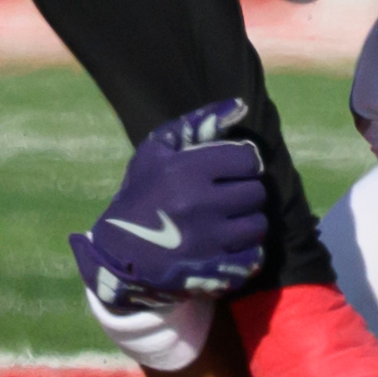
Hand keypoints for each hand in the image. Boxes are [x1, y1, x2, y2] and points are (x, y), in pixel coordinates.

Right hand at [70, 102, 271, 306]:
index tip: (229, 169)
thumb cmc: (141, 194)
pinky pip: (254, 257)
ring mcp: (208, 241)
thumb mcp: (156, 152)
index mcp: (186, 170)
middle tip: (228, 195)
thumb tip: (240, 105)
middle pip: (256, 192)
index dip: (242, 162)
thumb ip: (196, 124)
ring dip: (248, 221)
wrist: (119, 252)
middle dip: (245, 191)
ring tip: (230, 220)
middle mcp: (200, 204)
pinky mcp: (214, 271)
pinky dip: (247, 251)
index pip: (248, 159)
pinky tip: (229, 244)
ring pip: (258, 225)